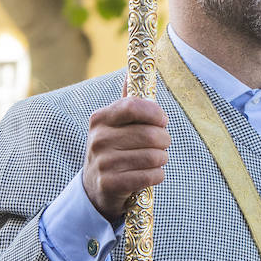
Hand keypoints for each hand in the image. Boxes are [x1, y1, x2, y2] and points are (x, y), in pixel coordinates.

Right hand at [82, 96, 169, 221]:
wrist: (95, 186)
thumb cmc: (114, 149)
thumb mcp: (115, 125)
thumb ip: (127, 103)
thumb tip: (130, 73)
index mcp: (100, 118)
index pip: (134, 106)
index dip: (155, 113)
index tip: (162, 121)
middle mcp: (99, 139)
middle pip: (150, 134)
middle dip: (164, 140)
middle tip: (163, 144)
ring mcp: (103, 162)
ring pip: (152, 156)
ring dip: (162, 159)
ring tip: (158, 159)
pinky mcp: (110, 184)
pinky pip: (149, 176)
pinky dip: (158, 175)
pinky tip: (153, 173)